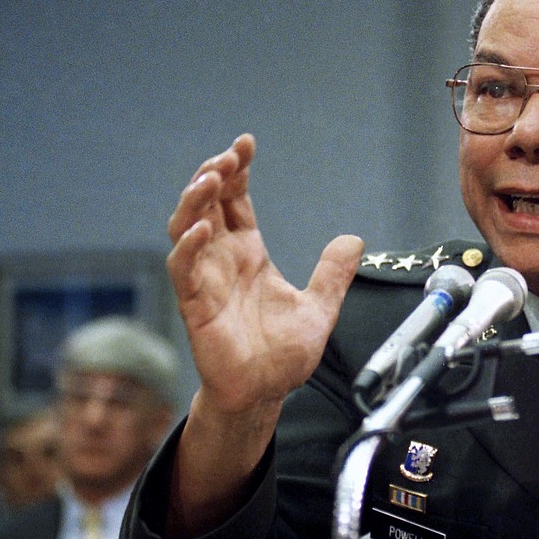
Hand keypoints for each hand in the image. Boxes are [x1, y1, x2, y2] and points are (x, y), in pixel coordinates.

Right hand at [164, 134, 362, 534]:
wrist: (266, 394)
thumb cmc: (284, 355)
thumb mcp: (320, 308)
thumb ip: (333, 274)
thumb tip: (354, 239)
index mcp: (249, 255)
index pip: (236, 202)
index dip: (237, 172)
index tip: (246, 144)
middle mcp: (223, 262)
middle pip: (207, 205)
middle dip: (214, 175)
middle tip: (229, 155)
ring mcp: (206, 281)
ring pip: (186, 228)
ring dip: (194, 201)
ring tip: (211, 177)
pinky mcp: (195, 306)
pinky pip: (184, 269)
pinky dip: (189, 246)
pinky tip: (202, 228)